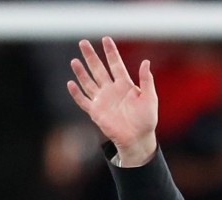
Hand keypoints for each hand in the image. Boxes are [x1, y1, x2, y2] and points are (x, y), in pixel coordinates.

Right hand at [67, 37, 157, 166]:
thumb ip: (146, 80)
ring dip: (81, 72)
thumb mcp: (150, 98)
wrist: (138, 139)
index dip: (111, 52)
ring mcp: (103, 100)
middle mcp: (111, 90)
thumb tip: (146, 62)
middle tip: (83, 42)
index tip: (106, 39)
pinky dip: (77, 93)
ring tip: (74, 61)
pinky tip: (71, 84)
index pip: (115, 64)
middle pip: (98, 69)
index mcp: (125, 85)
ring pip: (89, 82)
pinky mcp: (96, 112)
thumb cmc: (146, 119)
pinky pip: (84, 101)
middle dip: (91, 56)